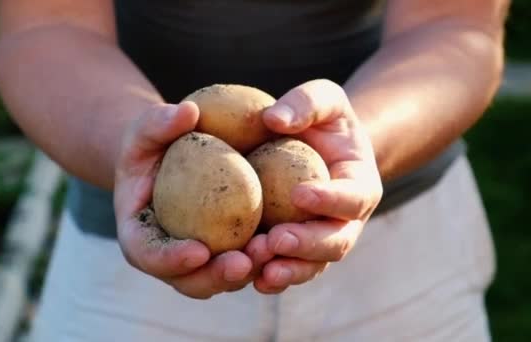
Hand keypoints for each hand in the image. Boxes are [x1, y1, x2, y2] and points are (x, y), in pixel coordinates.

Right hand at [113, 102, 271, 298]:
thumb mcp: (147, 129)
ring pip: (223, 278)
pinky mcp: (227, 250)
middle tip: (242, 262)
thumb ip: (159, 122)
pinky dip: (264, 258)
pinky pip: (246, 261)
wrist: (172, 158)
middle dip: (215, 277)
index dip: (170, 260)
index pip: (148, 255)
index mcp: (140, 235)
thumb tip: (188, 112)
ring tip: (271, 251)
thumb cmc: (154, 143)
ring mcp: (200, 258)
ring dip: (247, 271)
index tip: (198, 250)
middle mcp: (169, 256)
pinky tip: (286, 242)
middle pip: (189, 281)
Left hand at [247, 79, 382, 293]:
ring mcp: (322, 240)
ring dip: (287, 269)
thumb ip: (306, 103)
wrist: (320, 149)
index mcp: (360, 186)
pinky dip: (270, 276)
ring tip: (258, 266)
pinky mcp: (297, 251)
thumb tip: (273, 118)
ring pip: (311, 265)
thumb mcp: (324, 99)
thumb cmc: (324, 121)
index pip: (353, 197)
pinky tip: (247, 276)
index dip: (331, 199)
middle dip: (307, 245)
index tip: (300, 193)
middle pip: (335, 242)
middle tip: (276, 239)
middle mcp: (346, 221)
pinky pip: (286, 268)